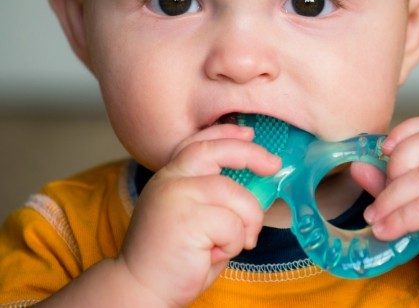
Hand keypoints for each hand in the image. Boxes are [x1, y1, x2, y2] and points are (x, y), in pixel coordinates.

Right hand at [116, 123, 281, 306]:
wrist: (140, 290)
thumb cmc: (175, 257)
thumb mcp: (194, 216)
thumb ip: (214, 196)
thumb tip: (256, 182)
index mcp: (170, 176)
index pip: (199, 143)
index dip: (225, 133)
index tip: (248, 133)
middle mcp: (170, 180)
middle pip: (217, 151)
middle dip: (251, 154)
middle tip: (273, 165)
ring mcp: (177, 196)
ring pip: (235, 195)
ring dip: (246, 222)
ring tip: (231, 244)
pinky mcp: (187, 219)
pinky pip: (233, 225)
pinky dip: (233, 243)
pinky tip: (212, 255)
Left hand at [351, 116, 418, 304]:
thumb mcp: (418, 205)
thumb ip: (391, 184)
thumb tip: (357, 166)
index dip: (404, 131)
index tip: (381, 150)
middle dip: (394, 167)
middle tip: (380, 197)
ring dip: (390, 199)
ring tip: (374, 219)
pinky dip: (400, 218)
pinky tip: (386, 231)